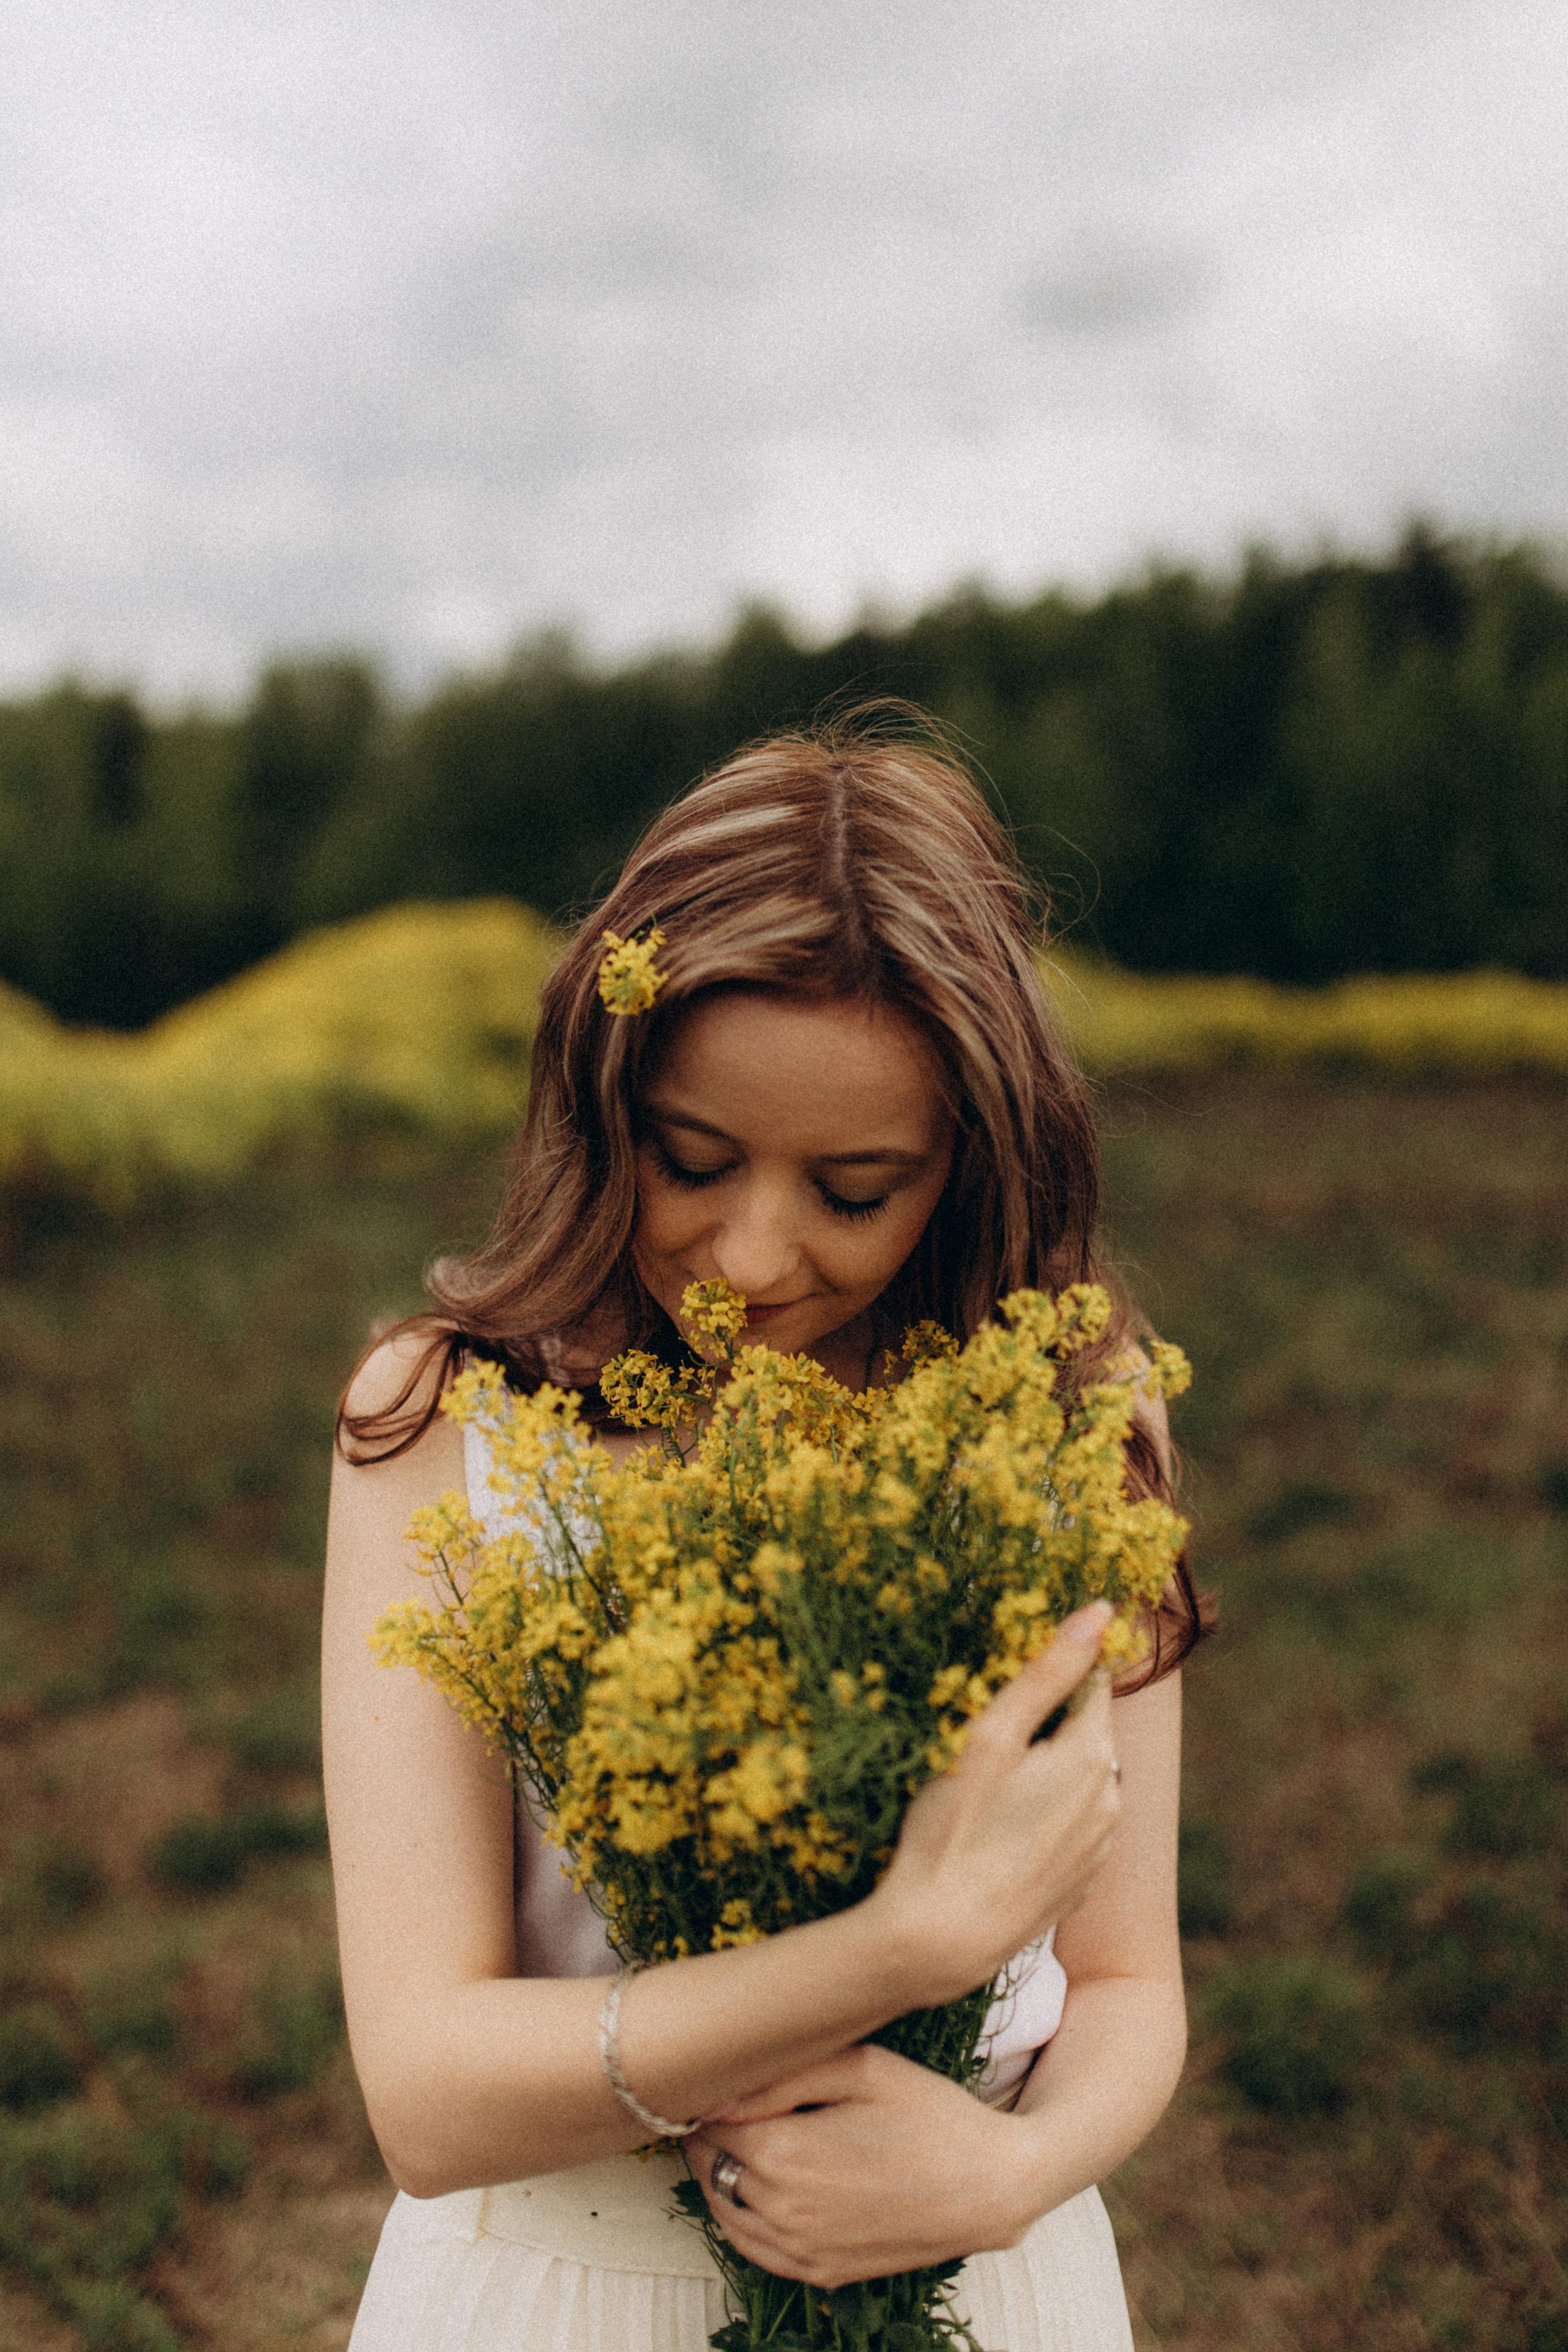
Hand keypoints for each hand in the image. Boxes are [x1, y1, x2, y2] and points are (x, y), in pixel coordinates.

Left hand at [689, 2044, 1033, 2287]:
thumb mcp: (861, 2068)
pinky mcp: (821, 2273)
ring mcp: (801, 2250)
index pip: (709, 2124)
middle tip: (728, 2103)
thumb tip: (719, 2093)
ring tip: (740, 2139)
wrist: (989, 2185)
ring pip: (723, 2212)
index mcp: (785, 2154)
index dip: (710, 2096)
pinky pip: (753, 2250)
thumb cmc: (929, 2114)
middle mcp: (783, 2211)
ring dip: (719, 2176)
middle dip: (710, 2134)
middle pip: (709, 2167)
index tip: (722, 2077)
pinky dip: (740, 2218)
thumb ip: (783, 2076)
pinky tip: (756, 2187)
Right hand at [870, 1600, 1120, 2006]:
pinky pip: (1069, 1827)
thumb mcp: (989, 1735)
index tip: (1006, 1685)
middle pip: (1084, 1732)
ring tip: (985, 1791)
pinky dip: (1042, 1817)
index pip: (1090, 1683)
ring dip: (1045, 1772)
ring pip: (1079, 1781)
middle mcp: (1111, 1800)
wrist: (942, 1940)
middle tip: (983, 1740)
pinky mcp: (1079, 1884)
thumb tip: (1100, 1609)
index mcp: (1092, 1756)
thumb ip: (1047, 1670)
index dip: (1050, 1674)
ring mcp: (1098, 1848)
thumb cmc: (953, 1829)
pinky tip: (998, 1832)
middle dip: (1045, 1724)